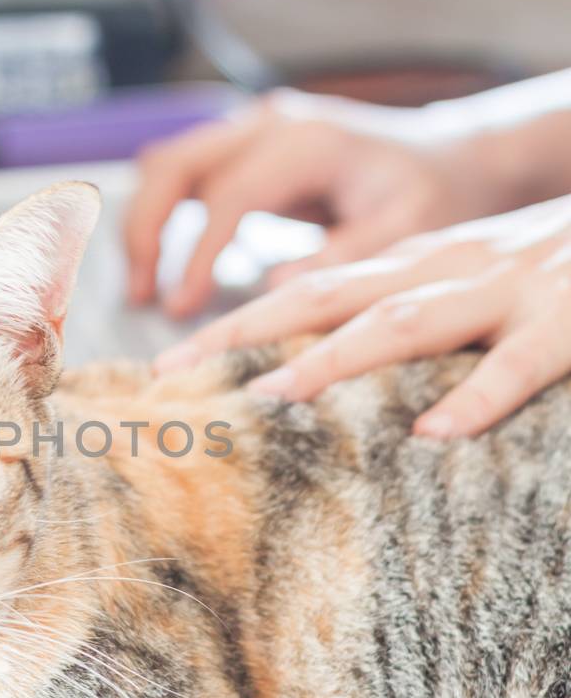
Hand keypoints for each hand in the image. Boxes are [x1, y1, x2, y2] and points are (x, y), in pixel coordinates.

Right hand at [123, 89, 522, 315]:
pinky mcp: (247, 144)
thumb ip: (344, 256)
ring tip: (145, 287)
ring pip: (167, 163)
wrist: (452, 156)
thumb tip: (272, 290)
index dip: (196, 255)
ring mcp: (254, 126)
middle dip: (146, 232)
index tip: (181, 308)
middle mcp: (270, 121)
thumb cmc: (435, 195)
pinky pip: (185, 172)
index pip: (226, 197)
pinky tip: (168, 266)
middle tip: (142, 296)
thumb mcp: (407, 230)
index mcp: (306, 141)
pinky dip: (165, 215)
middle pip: (173, 165)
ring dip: (146, 223)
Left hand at [155, 197, 570, 438]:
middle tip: (174, 373)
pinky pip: (520, 364)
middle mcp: (445, 267)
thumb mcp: (468, 278)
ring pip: (407, 319)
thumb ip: (403, 309)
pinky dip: (477, 396)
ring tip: (276, 396)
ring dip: (338, 356)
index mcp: (417, 262)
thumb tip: (318, 362)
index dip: (235, 322)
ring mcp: (506, 289)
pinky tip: (435, 435)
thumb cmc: (553, 267)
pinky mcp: (568, 320)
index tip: (166, 363)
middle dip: (247, 331)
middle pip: (328, 295)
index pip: (308, 288)